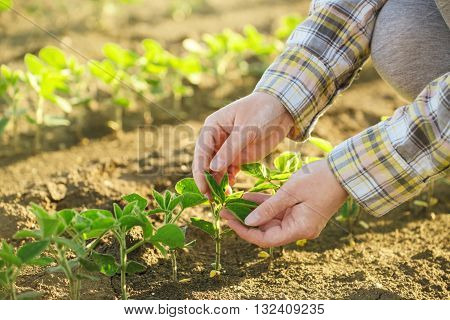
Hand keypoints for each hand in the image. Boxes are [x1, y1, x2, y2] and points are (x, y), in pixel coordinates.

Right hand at [192, 92, 292, 194]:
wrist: (282, 109)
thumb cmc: (262, 112)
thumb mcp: (247, 130)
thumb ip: (230, 149)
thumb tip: (212, 169)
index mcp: (212, 127)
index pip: (201, 152)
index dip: (200, 172)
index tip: (203, 188)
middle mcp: (215, 139)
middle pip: (206, 163)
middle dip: (207, 181)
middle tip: (211, 199)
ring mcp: (226, 149)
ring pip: (216, 170)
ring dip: (217, 183)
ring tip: (222, 198)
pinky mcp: (237, 156)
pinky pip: (228, 171)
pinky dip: (228, 181)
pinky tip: (231, 189)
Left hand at [221, 159, 347, 246]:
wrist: (343, 170)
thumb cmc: (320, 180)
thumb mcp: (290, 192)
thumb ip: (268, 208)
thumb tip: (248, 221)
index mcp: (300, 229)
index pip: (266, 239)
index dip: (245, 233)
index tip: (228, 221)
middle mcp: (299, 228)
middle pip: (266, 231)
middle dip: (245, 221)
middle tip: (224, 211)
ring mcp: (299, 219)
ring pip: (269, 220)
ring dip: (252, 212)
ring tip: (231, 204)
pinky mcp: (299, 209)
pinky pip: (277, 210)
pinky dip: (263, 204)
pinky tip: (246, 197)